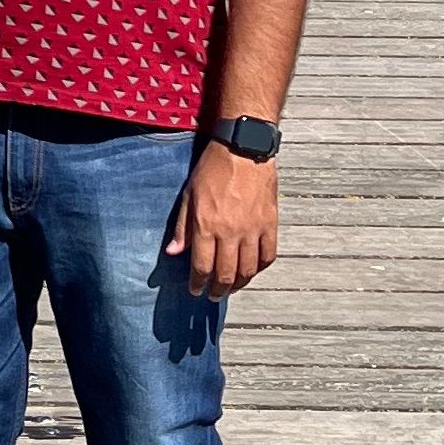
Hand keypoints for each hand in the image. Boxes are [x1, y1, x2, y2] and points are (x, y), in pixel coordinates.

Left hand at [167, 141, 278, 298]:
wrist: (244, 149)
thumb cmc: (213, 169)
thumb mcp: (189, 195)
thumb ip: (182, 227)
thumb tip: (173, 253)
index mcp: (207, 226)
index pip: (201, 266)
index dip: (198, 283)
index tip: (196, 290)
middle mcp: (230, 232)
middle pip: (225, 274)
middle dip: (217, 290)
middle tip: (213, 295)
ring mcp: (252, 229)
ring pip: (248, 270)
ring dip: (239, 284)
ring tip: (232, 287)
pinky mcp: (270, 224)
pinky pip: (268, 255)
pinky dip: (260, 268)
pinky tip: (252, 269)